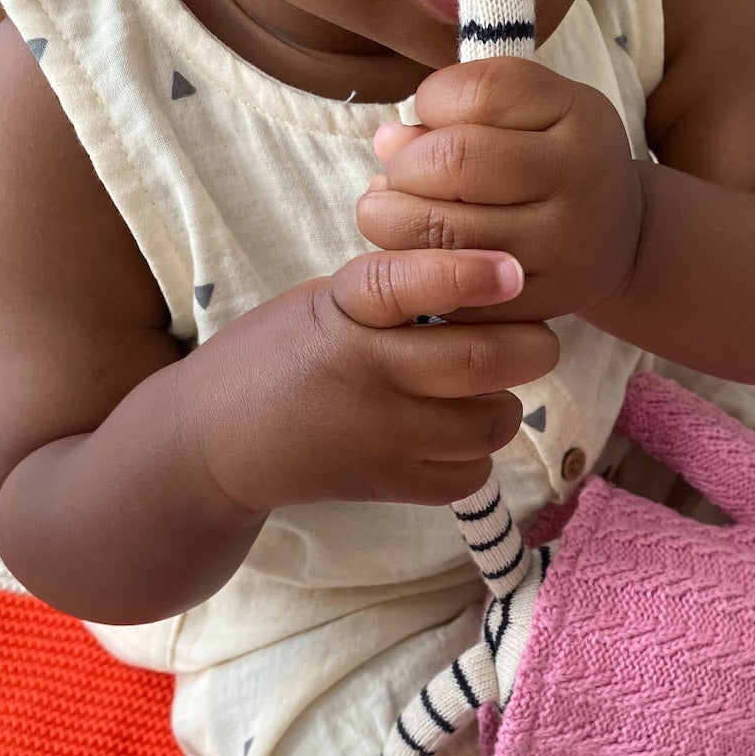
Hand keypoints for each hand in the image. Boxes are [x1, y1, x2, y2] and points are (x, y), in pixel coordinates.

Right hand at [176, 249, 558, 512]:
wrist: (216, 441)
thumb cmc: (283, 354)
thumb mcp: (324, 301)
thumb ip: (397, 291)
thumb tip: (492, 279)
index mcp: (343, 310)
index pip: (408, 283)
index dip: (468, 274)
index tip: (513, 269)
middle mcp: (365, 373)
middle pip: (479, 362)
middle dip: (532, 347)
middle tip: (537, 340)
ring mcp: (379, 436)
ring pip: (489, 422)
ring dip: (506, 404)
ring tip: (487, 391)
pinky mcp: (390, 485)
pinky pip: (471, 473)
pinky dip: (478, 453)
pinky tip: (456, 435)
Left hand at [357, 57, 644, 323]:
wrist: (617, 239)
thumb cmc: (558, 161)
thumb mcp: (539, 110)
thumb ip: (470, 105)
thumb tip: (388, 141)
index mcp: (580, 119)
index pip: (478, 93)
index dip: (431, 100)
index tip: (431, 118)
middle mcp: (579, 183)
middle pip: (454, 162)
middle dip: (403, 165)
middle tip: (396, 175)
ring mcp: (560, 251)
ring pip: (444, 233)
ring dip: (392, 220)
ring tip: (388, 211)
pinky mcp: (536, 304)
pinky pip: (452, 289)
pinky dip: (418, 270)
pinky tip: (416, 253)